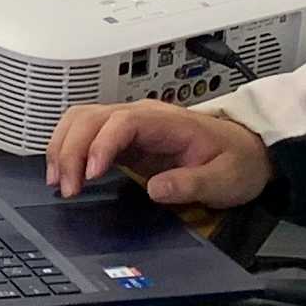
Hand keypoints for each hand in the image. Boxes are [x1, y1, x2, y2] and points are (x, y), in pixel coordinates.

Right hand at [47, 97, 272, 208]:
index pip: (122, 121)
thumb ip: (193, 183)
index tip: (90, 174)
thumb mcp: (225, 178)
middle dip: (70, 150)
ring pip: (81, 120)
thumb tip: (157, 189)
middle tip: (66, 187)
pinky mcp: (123, 138)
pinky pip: (85, 133)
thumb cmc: (237, 161)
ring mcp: (130, 124)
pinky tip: (63, 172)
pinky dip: (67, 149)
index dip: (101, 144)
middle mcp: (143, 115)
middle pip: (91, 117)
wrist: (247, 151)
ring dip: (63, 147)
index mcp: (168, 121)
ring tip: (58, 181)